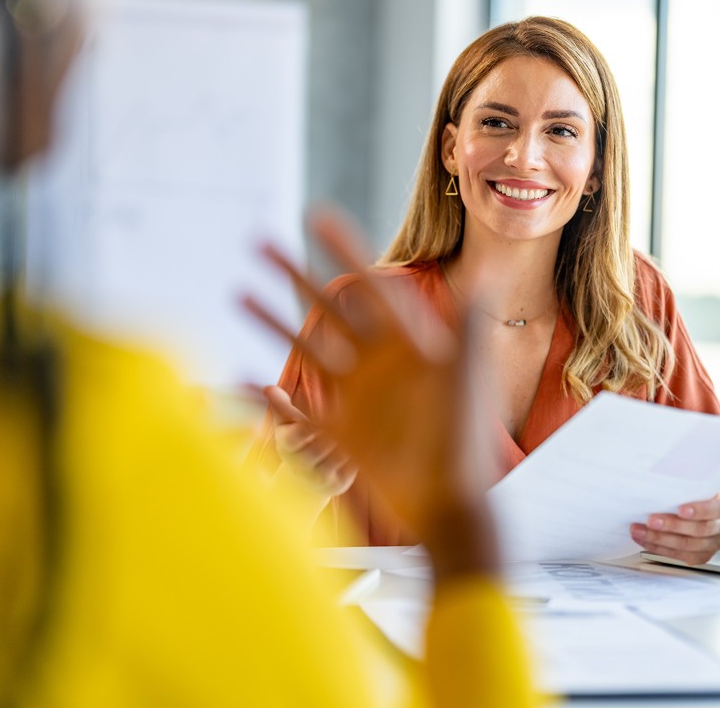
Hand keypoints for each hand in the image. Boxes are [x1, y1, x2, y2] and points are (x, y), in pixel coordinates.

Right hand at [244, 205, 499, 579]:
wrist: (454, 505)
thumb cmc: (466, 440)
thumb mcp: (467, 376)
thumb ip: (467, 328)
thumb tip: (481, 276)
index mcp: (407, 342)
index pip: (368, 285)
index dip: (343, 249)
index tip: (316, 215)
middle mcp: (377, 363)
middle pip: (327, 307)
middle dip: (294, 273)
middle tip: (259, 242)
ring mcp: (355, 398)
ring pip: (304, 348)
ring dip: (271, 319)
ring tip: (238, 291)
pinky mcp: (339, 435)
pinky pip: (295, 409)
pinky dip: (266, 395)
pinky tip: (237, 377)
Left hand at [630, 491, 719, 565]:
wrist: (710, 516)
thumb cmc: (698, 498)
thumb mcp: (697, 487)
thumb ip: (685, 486)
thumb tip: (658, 480)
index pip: (716, 509)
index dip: (699, 510)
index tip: (680, 509)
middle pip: (699, 530)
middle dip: (672, 526)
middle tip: (650, 520)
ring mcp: (712, 545)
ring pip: (686, 546)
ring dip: (659, 538)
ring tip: (638, 530)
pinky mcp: (699, 557)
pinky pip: (677, 556)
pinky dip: (657, 547)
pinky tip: (643, 538)